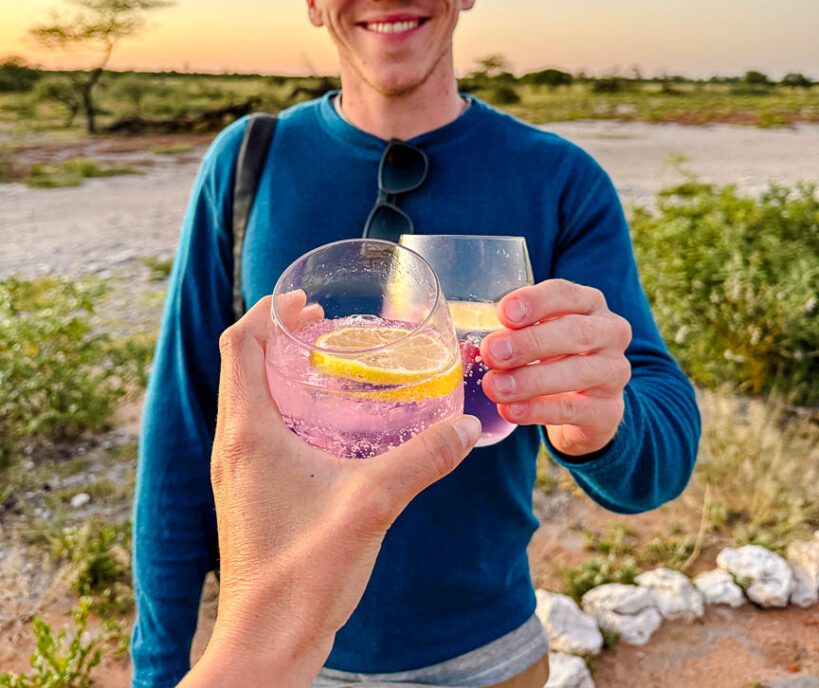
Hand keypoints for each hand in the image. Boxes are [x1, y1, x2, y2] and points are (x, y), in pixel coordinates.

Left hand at [180, 295, 480, 687]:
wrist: (266, 644)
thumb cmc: (304, 575)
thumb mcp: (372, 504)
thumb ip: (422, 459)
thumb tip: (465, 425)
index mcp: (247, 433)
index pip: (239, 346)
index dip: (267, 313)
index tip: (305, 301)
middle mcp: (231, 446)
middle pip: (241, 367)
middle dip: (278, 336)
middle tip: (324, 323)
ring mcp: (235, 473)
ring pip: (247, 399)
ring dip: (278, 370)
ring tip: (325, 363)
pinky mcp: (246, 495)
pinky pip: (255, 430)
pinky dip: (282, 406)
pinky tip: (325, 424)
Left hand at [480, 279, 631, 456]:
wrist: (586, 407)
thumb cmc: (553, 356)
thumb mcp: (537, 334)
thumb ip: (512, 331)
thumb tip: (470, 343)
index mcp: (589, 303)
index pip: (565, 294)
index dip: (535, 301)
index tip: (504, 313)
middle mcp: (609, 332)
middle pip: (575, 332)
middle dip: (529, 342)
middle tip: (492, 352)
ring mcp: (614, 372)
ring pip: (578, 371)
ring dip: (531, 380)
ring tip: (495, 387)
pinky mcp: (610, 410)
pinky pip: (575, 409)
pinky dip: (539, 410)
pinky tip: (511, 410)